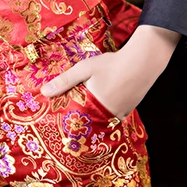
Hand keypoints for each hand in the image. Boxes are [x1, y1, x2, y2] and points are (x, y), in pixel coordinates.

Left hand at [39, 25, 180, 118]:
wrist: (142, 61)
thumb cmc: (111, 65)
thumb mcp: (84, 69)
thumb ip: (64, 81)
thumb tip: (44, 92)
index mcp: (95, 108)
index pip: (78, 122)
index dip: (69, 123)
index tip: (59, 125)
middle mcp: (109, 115)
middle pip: (91, 123)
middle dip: (81, 121)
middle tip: (69, 121)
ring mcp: (121, 114)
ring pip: (103, 120)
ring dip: (95, 117)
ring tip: (84, 114)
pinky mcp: (130, 109)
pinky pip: (114, 116)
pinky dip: (107, 113)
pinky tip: (102, 105)